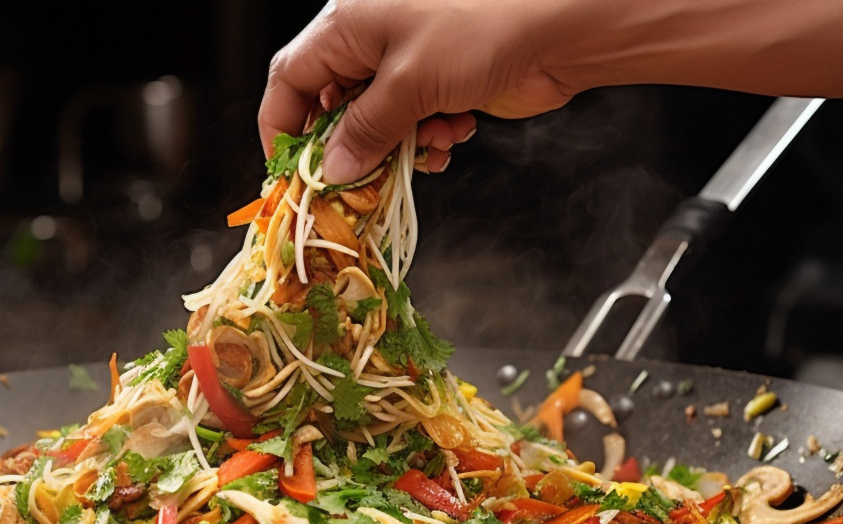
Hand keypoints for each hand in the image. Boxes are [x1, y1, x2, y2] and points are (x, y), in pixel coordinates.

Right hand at [259, 0, 585, 184]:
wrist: (560, 26)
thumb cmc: (483, 23)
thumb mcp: (408, 83)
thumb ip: (364, 131)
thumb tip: (333, 168)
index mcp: (348, 24)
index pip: (291, 79)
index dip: (283, 127)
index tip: (289, 170)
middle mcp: (374, 40)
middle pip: (335, 107)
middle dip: (350, 147)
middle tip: (357, 181)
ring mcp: (410, 62)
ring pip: (379, 123)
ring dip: (397, 148)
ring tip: (425, 148)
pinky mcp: (443, 84)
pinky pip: (416, 125)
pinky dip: (429, 139)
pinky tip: (452, 133)